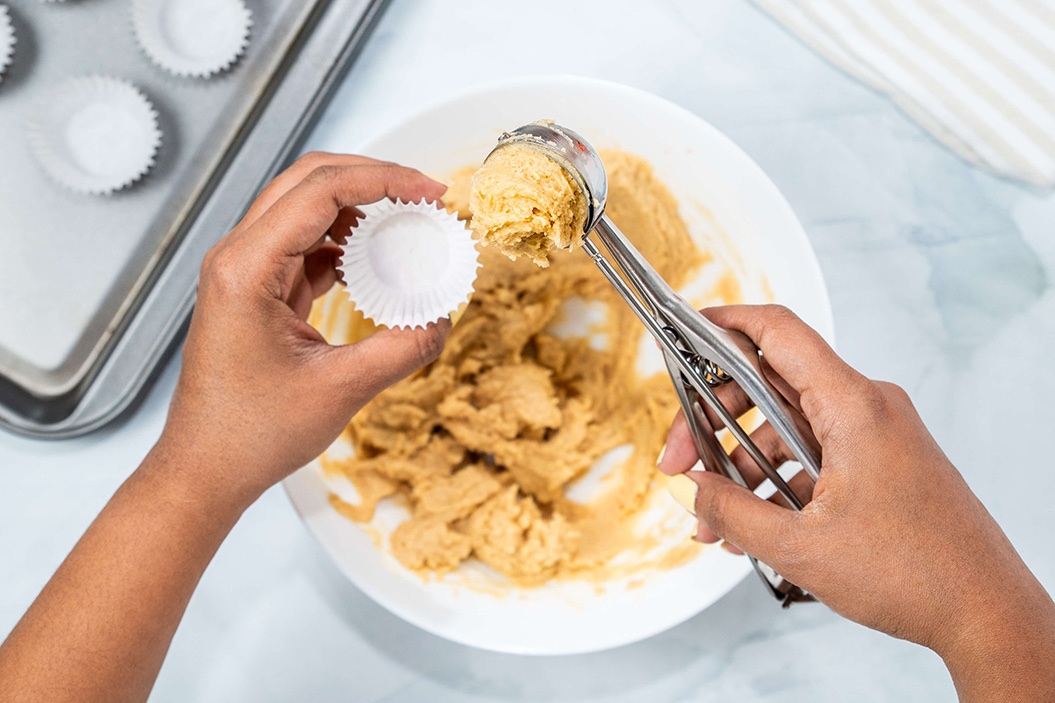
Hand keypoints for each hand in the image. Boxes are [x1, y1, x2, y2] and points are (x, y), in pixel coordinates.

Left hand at [156, 152, 450, 508]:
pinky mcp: (256, 289)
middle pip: (308, 182)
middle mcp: (237, 258)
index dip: (383, 179)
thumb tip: (443, 319)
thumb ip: (401, 349)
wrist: (205, 468)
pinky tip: (376, 263)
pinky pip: (304, 245)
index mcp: (246, 269)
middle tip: (424, 196)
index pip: (319, 190)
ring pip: (306, 209)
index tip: (430, 191)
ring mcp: (244, 271)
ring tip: (407, 226)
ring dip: (359, 209)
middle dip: (372, 178)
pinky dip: (345, 243)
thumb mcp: (340, 390)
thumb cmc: (251, 434)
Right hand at [659, 305, 1054, 700]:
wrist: (985, 612)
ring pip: (787, 427)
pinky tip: (750, 525)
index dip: (724, 323)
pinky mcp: (880, 461)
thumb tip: (694, 490)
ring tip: (713, 516)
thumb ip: (731, 512)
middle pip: (770, 385)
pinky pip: (813, 454)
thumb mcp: (800, 548)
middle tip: (680, 463)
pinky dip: (777, 481)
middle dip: (714, 422)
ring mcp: (876, 434)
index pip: (778, 333)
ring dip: (743, 464)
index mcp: (853, 406)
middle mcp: (867, 408)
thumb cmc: (916, 575)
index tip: (686, 330)